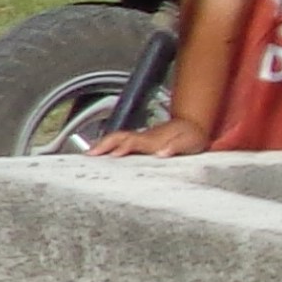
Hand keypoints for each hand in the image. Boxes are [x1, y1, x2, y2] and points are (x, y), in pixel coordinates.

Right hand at [88, 113, 207, 156]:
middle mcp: (143, 137)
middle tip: (88, 155)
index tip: (112, 156)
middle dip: (102, 144)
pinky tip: (100, 154)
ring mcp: (140, 138)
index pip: (133, 141)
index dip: (122, 147)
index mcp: (154, 140)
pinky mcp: (139, 141)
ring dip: (101, 145)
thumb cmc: (192, 136)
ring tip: (88, 156)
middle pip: (118, 137)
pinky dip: (107, 146)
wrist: (193, 125)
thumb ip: (176, 146)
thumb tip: (161, 153)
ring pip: (116, 138)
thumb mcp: (190, 142)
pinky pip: (119, 141)